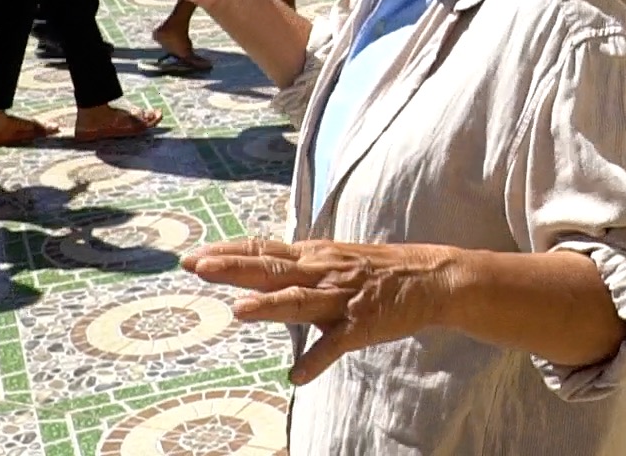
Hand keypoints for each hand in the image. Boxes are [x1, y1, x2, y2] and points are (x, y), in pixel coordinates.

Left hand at [184, 238, 455, 383]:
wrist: (430, 278)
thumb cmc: (376, 270)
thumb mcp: (333, 259)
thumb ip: (296, 267)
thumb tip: (258, 275)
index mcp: (313, 256)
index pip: (264, 250)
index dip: (229, 252)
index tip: (195, 255)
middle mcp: (322, 272)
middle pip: (272, 269)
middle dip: (234, 268)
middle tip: (199, 266)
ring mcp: (342, 299)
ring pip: (300, 302)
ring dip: (270, 306)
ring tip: (239, 310)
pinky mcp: (362, 325)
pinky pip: (336, 344)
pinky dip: (317, 359)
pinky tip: (296, 375)